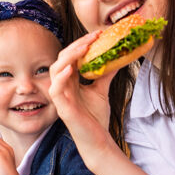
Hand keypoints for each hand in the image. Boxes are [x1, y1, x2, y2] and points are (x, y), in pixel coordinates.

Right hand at [48, 32, 116, 164]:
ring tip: (84, 47)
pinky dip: (62, 78)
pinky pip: (56, 89)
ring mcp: (60, 97)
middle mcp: (62, 86)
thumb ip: (105, 73)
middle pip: (62, 59)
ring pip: (55, 70)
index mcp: (70, 81)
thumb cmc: (96, 117)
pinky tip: (72, 69)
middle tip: (94, 36)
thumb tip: (118, 56)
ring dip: (69, 56)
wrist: (98, 140)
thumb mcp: (102, 89)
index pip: (71, 56)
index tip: (98, 34)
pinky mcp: (61, 108)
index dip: (82, 44)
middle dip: (77, 45)